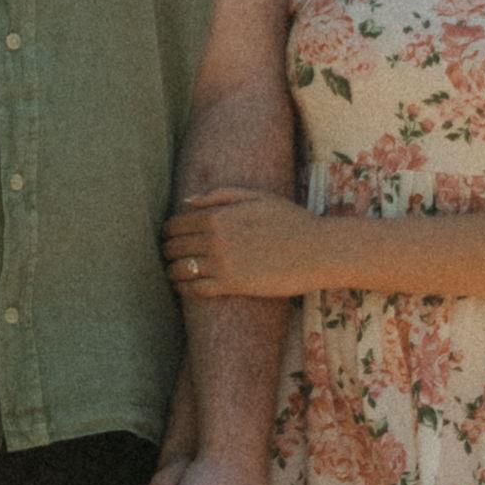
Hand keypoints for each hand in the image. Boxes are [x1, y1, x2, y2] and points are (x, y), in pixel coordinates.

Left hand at [161, 189, 327, 299]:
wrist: (316, 250)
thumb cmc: (290, 220)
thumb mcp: (256, 196)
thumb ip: (219, 195)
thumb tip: (187, 201)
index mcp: (217, 216)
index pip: (175, 224)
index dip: (169, 232)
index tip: (170, 237)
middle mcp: (214, 240)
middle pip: (173, 247)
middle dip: (168, 251)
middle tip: (170, 255)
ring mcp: (221, 264)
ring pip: (180, 270)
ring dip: (172, 271)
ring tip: (174, 273)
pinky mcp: (231, 285)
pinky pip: (195, 289)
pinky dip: (185, 288)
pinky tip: (185, 287)